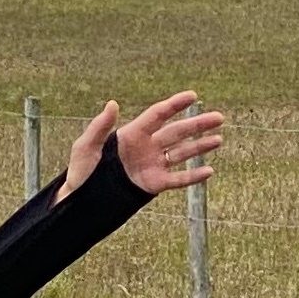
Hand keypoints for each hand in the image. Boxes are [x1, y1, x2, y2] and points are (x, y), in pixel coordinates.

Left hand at [59, 91, 224, 200]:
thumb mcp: (86, 148)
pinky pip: (177, 179)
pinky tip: (208, 171)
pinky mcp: (153, 184)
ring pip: (181, 153)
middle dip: (198, 125)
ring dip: (200, 146)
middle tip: (219, 117)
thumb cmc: (80, 172)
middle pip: (176, 132)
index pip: (158, 115)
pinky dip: (192, 177)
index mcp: (132, 134)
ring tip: (219, 139)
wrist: (80, 202)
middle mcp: (146, 147)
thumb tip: (112, 104)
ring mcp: (152, 165)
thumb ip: (99, 127)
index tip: (193, 95)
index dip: (175, 105)